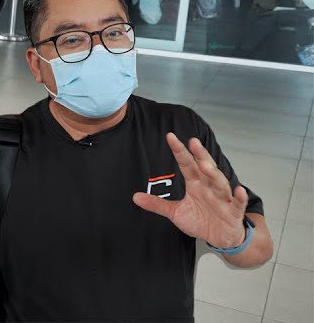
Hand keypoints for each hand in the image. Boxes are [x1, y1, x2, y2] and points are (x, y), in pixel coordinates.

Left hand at [133, 133, 248, 249]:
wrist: (220, 238)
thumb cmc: (201, 221)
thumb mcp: (175, 212)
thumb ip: (157, 204)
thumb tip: (135, 197)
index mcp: (196, 184)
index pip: (186, 164)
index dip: (179, 151)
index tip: (170, 137)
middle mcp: (209, 187)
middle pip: (205, 168)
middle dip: (200, 155)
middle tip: (193, 142)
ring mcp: (223, 199)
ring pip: (219, 183)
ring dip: (214, 174)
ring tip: (205, 165)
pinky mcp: (233, 212)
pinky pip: (238, 204)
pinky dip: (240, 197)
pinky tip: (239, 190)